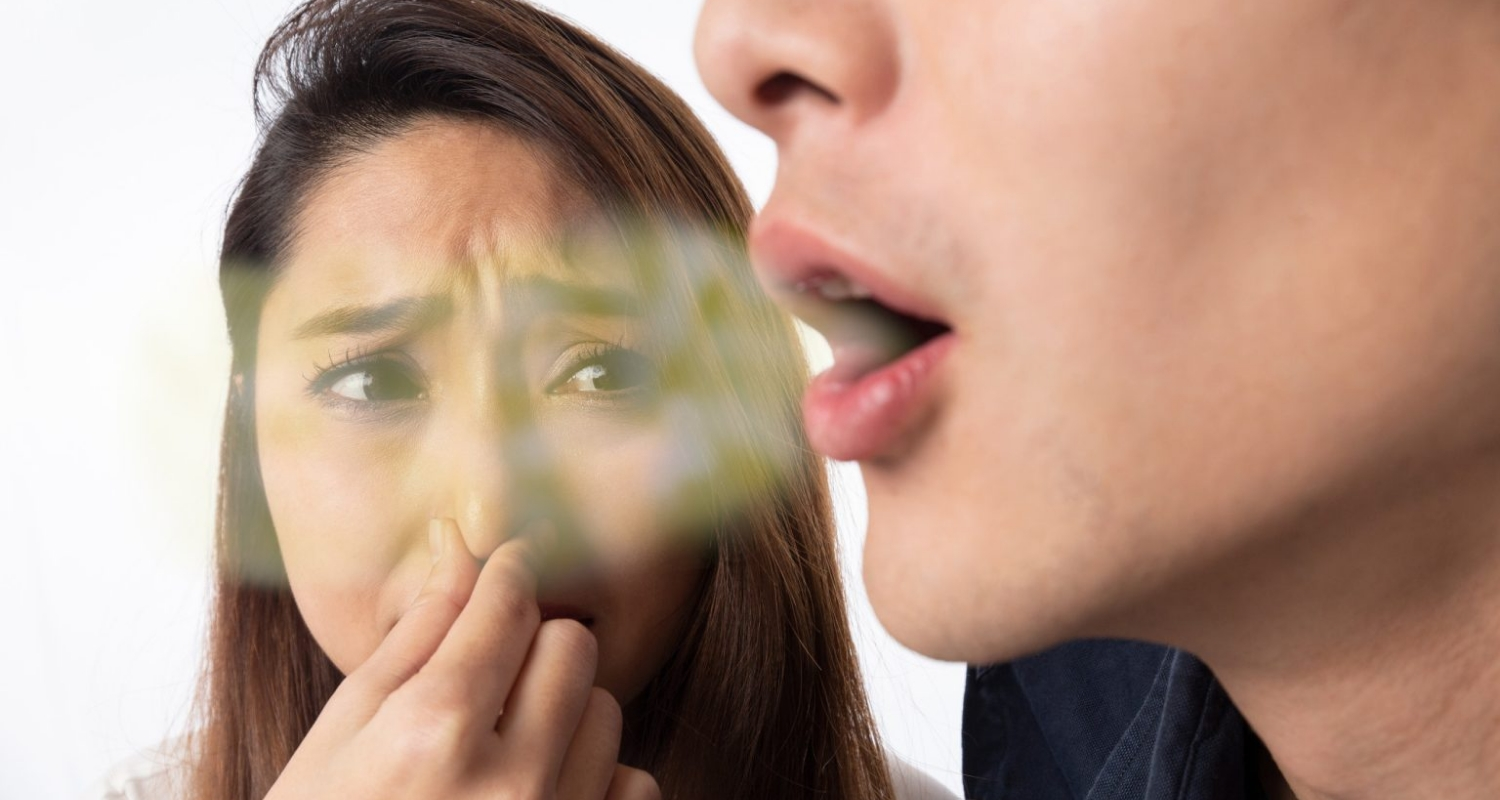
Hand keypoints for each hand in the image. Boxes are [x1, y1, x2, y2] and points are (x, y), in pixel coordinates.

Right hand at [265, 519, 659, 799]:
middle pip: (572, 648)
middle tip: (494, 670)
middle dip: (534, 645)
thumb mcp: (341, 735)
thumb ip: (412, 640)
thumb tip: (461, 551)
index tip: (510, 563)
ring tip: (506, 745)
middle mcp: (508, 781)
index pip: (509, 606)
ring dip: (564, 713)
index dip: (509, 572)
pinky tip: (540, 792)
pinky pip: (631, 785)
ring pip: (607, 710)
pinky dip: (595, 780)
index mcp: (433, 734)